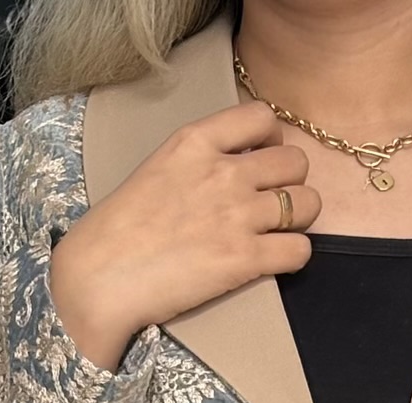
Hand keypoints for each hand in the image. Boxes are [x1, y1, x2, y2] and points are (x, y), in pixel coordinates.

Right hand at [49, 102, 319, 370]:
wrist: (102, 276)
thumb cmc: (120, 229)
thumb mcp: (158, 167)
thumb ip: (199, 159)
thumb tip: (234, 164)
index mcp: (196, 141)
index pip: (262, 117)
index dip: (272, 140)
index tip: (261, 160)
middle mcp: (223, 172)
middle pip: (295, 162)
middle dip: (292, 181)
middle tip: (274, 202)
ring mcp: (237, 216)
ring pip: (308, 205)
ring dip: (300, 219)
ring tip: (278, 232)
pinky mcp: (245, 259)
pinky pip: (301, 250)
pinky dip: (295, 256)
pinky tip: (275, 259)